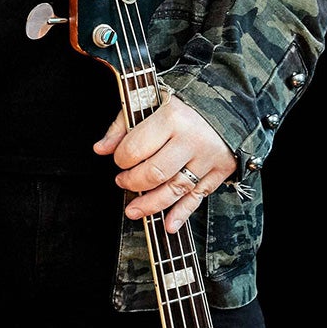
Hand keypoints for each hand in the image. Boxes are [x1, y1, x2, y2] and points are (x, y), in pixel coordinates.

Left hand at [96, 96, 238, 232]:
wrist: (225, 104)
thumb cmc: (181, 104)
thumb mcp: (149, 103)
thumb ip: (122, 126)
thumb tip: (101, 148)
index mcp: (172, 118)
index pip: (136, 148)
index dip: (121, 159)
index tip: (119, 160)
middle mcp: (192, 140)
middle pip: (155, 173)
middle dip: (133, 182)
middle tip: (123, 182)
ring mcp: (208, 158)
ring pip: (175, 189)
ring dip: (151, 205)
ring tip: (134, 210)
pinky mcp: (221, 171)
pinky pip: (198, 197)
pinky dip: (182, 213)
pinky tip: (168, 224)